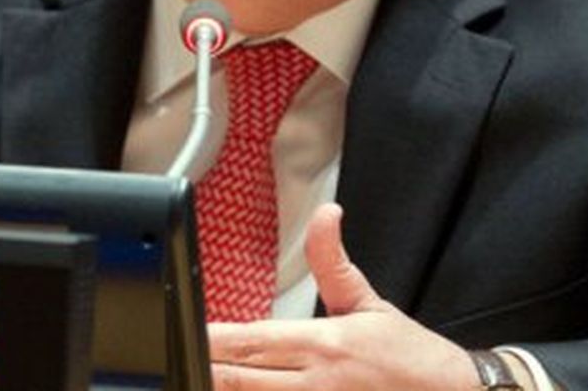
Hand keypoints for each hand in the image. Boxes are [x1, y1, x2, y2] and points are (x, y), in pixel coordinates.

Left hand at [207, 203, 481, 389]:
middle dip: (208, 369)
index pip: (254, 342)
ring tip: (198, 377)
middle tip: (178, 357)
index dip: (215, 341)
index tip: (192, 335)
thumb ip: (333, 260)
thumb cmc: (409, 356)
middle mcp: (317, 382)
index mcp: (323, 344)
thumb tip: (327, 214)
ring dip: (228, 390)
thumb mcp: (368, 302)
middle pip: (242, 380)